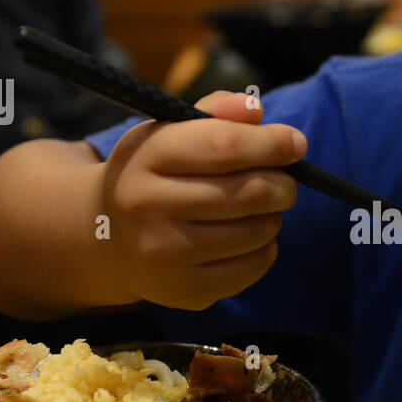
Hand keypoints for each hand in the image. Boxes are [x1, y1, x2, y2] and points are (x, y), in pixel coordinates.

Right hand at [99, 91, 306, 310]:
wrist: (105, 237)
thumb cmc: (153, 175)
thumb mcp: (168, 134)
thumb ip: (213, 115)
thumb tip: (255, 111)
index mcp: (146, 156)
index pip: (224, 146)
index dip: (271, 144)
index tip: (296, 144)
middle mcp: (148, 206)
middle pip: (248, 192)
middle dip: (283, 185)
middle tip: (286, 182)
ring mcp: (165, 254)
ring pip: (256, 231)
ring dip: (273, 216)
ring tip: (261, 209)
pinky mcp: (184, 290)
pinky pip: (252, 267)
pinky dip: (265, 249)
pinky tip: (249, 238)